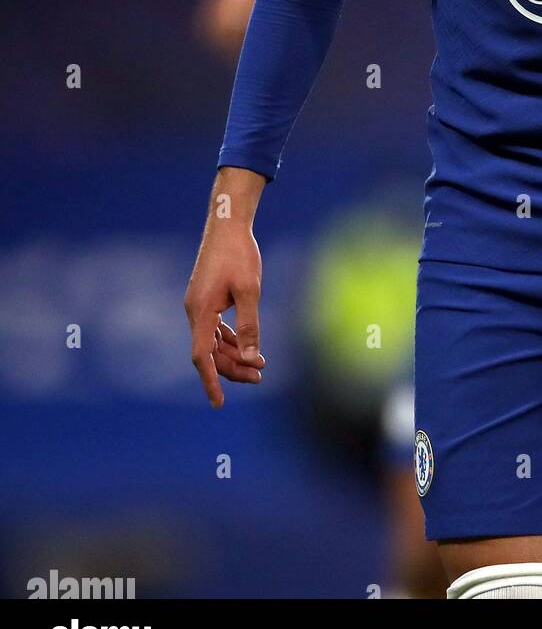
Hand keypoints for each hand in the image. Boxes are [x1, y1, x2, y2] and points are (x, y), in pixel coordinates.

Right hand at [184, 171, 266, 407]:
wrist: (227, 225)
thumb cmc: (239, 254)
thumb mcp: (250, 290)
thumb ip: (249, 325)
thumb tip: (252, 358)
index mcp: (200, 311)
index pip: (202, 356)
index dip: (211, 381)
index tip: (219, 404)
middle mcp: (194, 312)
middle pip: (210, 353)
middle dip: (232, 369)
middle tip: (260, 377)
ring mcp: (199, 306)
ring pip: (213, 342)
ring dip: (233, 356)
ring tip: (260, 367)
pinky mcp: (206, 300)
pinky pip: (214, 330)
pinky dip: (230, 341)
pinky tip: (247, 348)